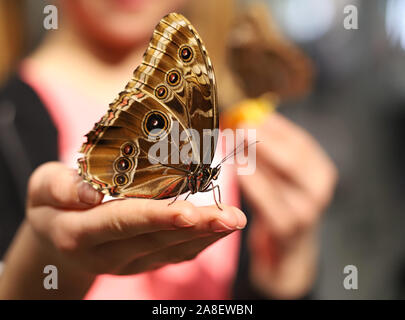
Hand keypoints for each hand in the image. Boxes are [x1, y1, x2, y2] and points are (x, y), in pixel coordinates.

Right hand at [0, 162, 245, 298]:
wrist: (58, 241)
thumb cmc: (53, 207)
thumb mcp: (41, 189)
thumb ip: (61, 188)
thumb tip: (92, 190)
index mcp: (81, 234)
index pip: (122, 223)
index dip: (156, 217)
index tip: (189, 211)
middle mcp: (109, 254)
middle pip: (157, 239)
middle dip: (197, 227)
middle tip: (231, 216)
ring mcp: (130, 262)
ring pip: (172, 250)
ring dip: (207, 235)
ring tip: (235, 219)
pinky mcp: (145, 262)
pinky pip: (177, 256)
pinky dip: (202, 242)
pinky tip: (222, 227)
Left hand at [238, 113, 336, 298]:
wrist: (287, 252)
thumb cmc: (281, 205)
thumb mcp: (282, 177)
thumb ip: (270, 152)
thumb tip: (247, 118)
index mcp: (320, 171)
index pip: (300, 142)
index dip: (275, 126)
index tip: (252, 112)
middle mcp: (319, 189)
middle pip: (293, 158)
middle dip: (264, 139)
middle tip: (240, 125)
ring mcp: (305, 211)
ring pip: (278, 178)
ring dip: (253, 158)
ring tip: (233, 143)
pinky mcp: (286, 229)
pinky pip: (266, 200)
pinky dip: (251, 183)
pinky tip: (236, 170)